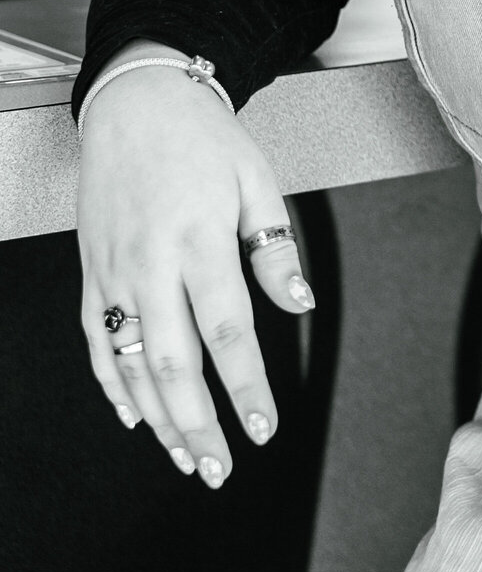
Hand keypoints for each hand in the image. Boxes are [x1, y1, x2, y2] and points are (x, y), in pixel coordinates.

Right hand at [76, 55, 313, 486]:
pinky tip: (137, 418)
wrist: (135, 102)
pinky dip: (113, 386)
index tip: (264, 428)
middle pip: (173, 362)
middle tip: (221, 469)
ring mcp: (113, 272)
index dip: (245, 386)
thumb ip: (276, 248)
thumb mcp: (257, 179)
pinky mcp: (91, 273)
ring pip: (131, 363)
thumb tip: (300, 304)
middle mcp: (150, 262)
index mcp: (198, 237)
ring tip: (188, 459)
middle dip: (198, 424)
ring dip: (160, 419)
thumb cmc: (203, 139)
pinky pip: (97, 342)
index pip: (226, 330)